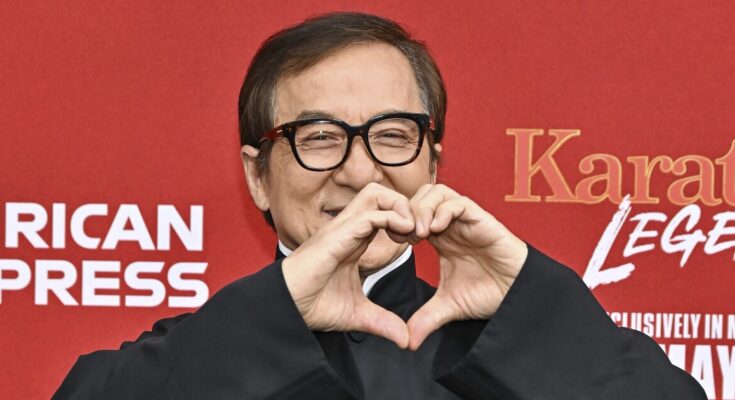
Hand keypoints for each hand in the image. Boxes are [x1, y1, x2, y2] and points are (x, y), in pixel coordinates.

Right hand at [281, 183, 414, 347]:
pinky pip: (370, 213)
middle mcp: (350, 228)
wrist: (286, 306)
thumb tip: (405, 339)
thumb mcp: (358, 315)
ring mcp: (343, 228)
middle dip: (406, 205)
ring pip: (376, 193)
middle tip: (419, 232)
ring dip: (400, 207)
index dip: (406, 220)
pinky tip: (403, 235)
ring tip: (412, 231)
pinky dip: (392, 217)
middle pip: (381, 193)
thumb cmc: (312, 305)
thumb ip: (382, 322)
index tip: (420, 241)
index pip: (385, 212)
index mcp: (355, 240)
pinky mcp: (338, 234)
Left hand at [406, 184, 527, 349]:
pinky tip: (436, 231)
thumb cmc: (489, 294)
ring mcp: (465, 219)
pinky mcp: (481, 219)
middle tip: (404, 236)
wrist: (517, 295)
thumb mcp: (448, 307)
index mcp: (439, 237)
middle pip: (419, 195)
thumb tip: (407, 342)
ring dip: (422, 208)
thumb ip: (426, 318)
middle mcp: (450, 224)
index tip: (395, 242)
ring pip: (436, 192)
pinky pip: (458, 202)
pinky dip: (442, 210)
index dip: (398, 223)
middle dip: (406, 211)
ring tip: (420, 233)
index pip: (410, 214)